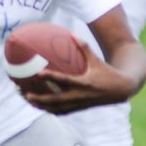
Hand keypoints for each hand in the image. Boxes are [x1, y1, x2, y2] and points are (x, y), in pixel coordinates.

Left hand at [19, 41, 133, 113]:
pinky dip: (50, 109)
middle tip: (26, 93)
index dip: (51, 77)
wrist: (120, 90)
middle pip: (56, 100)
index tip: (38, 73)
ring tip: (28, 100)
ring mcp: (79, 104)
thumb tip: (72, 34)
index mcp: (84, 83)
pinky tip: (39, 106)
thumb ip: (84, 47)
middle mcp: (80, 96)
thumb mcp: (97, 59)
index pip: (64, 81)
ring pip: (57, 108)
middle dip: (40, 98)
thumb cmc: (107, 72)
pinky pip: (61, 111)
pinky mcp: (79, 109)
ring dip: (42, 106)